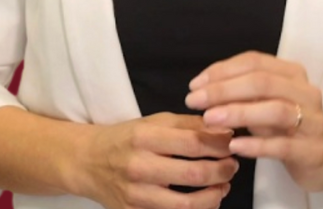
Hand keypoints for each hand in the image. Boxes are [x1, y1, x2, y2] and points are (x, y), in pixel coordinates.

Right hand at [80, 112, 238, 208]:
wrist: (89, 162)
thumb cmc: (128, 138)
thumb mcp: (154, 122)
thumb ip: (188, 125)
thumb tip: (223, 130)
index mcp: (145, 137)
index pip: (193, 142)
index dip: (220, 145)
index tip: (233, 143)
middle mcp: (140, 167)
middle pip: (193, 175)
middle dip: (222, 171)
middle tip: (233, 166)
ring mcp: (136, 196)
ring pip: (185, 206)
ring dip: (213, 196)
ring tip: (223, 186)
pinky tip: (205, 201)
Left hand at [184, 51, 322, 193]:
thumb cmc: (289, 126)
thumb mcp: (267, 104)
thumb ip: (243, 94)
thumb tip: (203, 89)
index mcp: (292, 73)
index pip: (254, 61)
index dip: (222, 70)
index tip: (195, 84)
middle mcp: (305, 91)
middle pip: (262, 82)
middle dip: (224, 89)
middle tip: (195, 101)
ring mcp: (312, 121)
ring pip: (274, 109)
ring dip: (238, 112)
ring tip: (209, 119)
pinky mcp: (312, 150)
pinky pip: (282, 145)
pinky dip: (256, 144)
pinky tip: (234, 145)